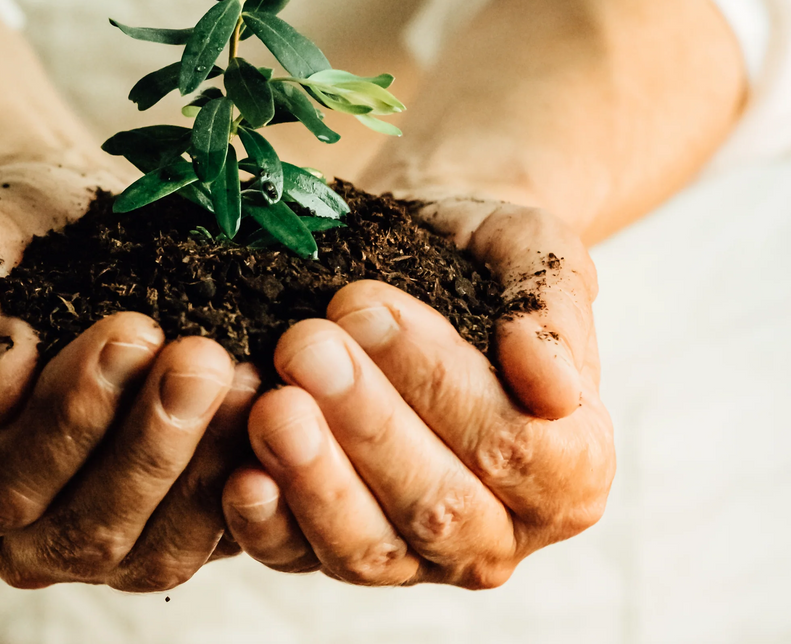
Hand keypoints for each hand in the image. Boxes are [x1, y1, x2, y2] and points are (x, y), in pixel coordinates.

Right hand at [0, 160, 258, 590]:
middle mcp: (21, 530)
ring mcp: (107, 533)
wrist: (72, 220)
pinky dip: (258, 476)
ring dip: (209, 465)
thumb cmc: (4, 234)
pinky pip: (224, 529)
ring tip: (249, 378)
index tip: (131, 331)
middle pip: (87, 531)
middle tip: (203, 357)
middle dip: (151, 445)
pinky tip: (283, 405)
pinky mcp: (181, 517)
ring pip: (162, 549)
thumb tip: (0, 390)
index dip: (67, 420)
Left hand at [221, 197, 614, 586]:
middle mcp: (500, 527)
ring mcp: (418, 551)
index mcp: (571, 467)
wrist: (425, 253)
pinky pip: (302, 558)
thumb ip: (554, 317)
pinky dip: (269, 524)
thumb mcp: (537, 256)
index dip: (438, 384)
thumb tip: (555, 389)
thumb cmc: (485, 255)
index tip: (371, 311)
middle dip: (366, 424)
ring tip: (272, 404)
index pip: (513, 447)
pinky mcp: (337, 547)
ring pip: (370, 547)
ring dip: (315, 477)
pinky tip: (239, 475)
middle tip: (306, 346)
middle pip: (439, 506)